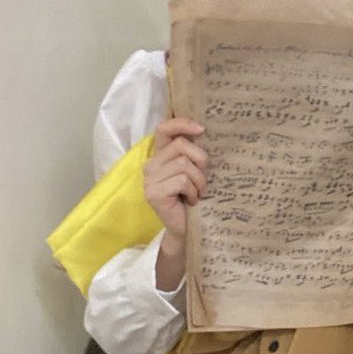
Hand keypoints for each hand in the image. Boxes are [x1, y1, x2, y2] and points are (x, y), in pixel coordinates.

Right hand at [143, 117, 206, 289]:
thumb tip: (203, 130)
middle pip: (182, 146)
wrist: (186, 230)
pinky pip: (183, 181)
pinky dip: (194, 191)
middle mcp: (150, 165)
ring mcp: (149, 179)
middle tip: (201, 182)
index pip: (164, 129)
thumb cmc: (193, 199)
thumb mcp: (194, 172)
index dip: (182, 124)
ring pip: (185, 165)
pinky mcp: (154, 192)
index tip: (202, 129)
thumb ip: (191, 153)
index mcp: (159, 156)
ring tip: (196, 193)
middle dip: (200, 163)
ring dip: (199, 181)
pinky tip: (191, 201)